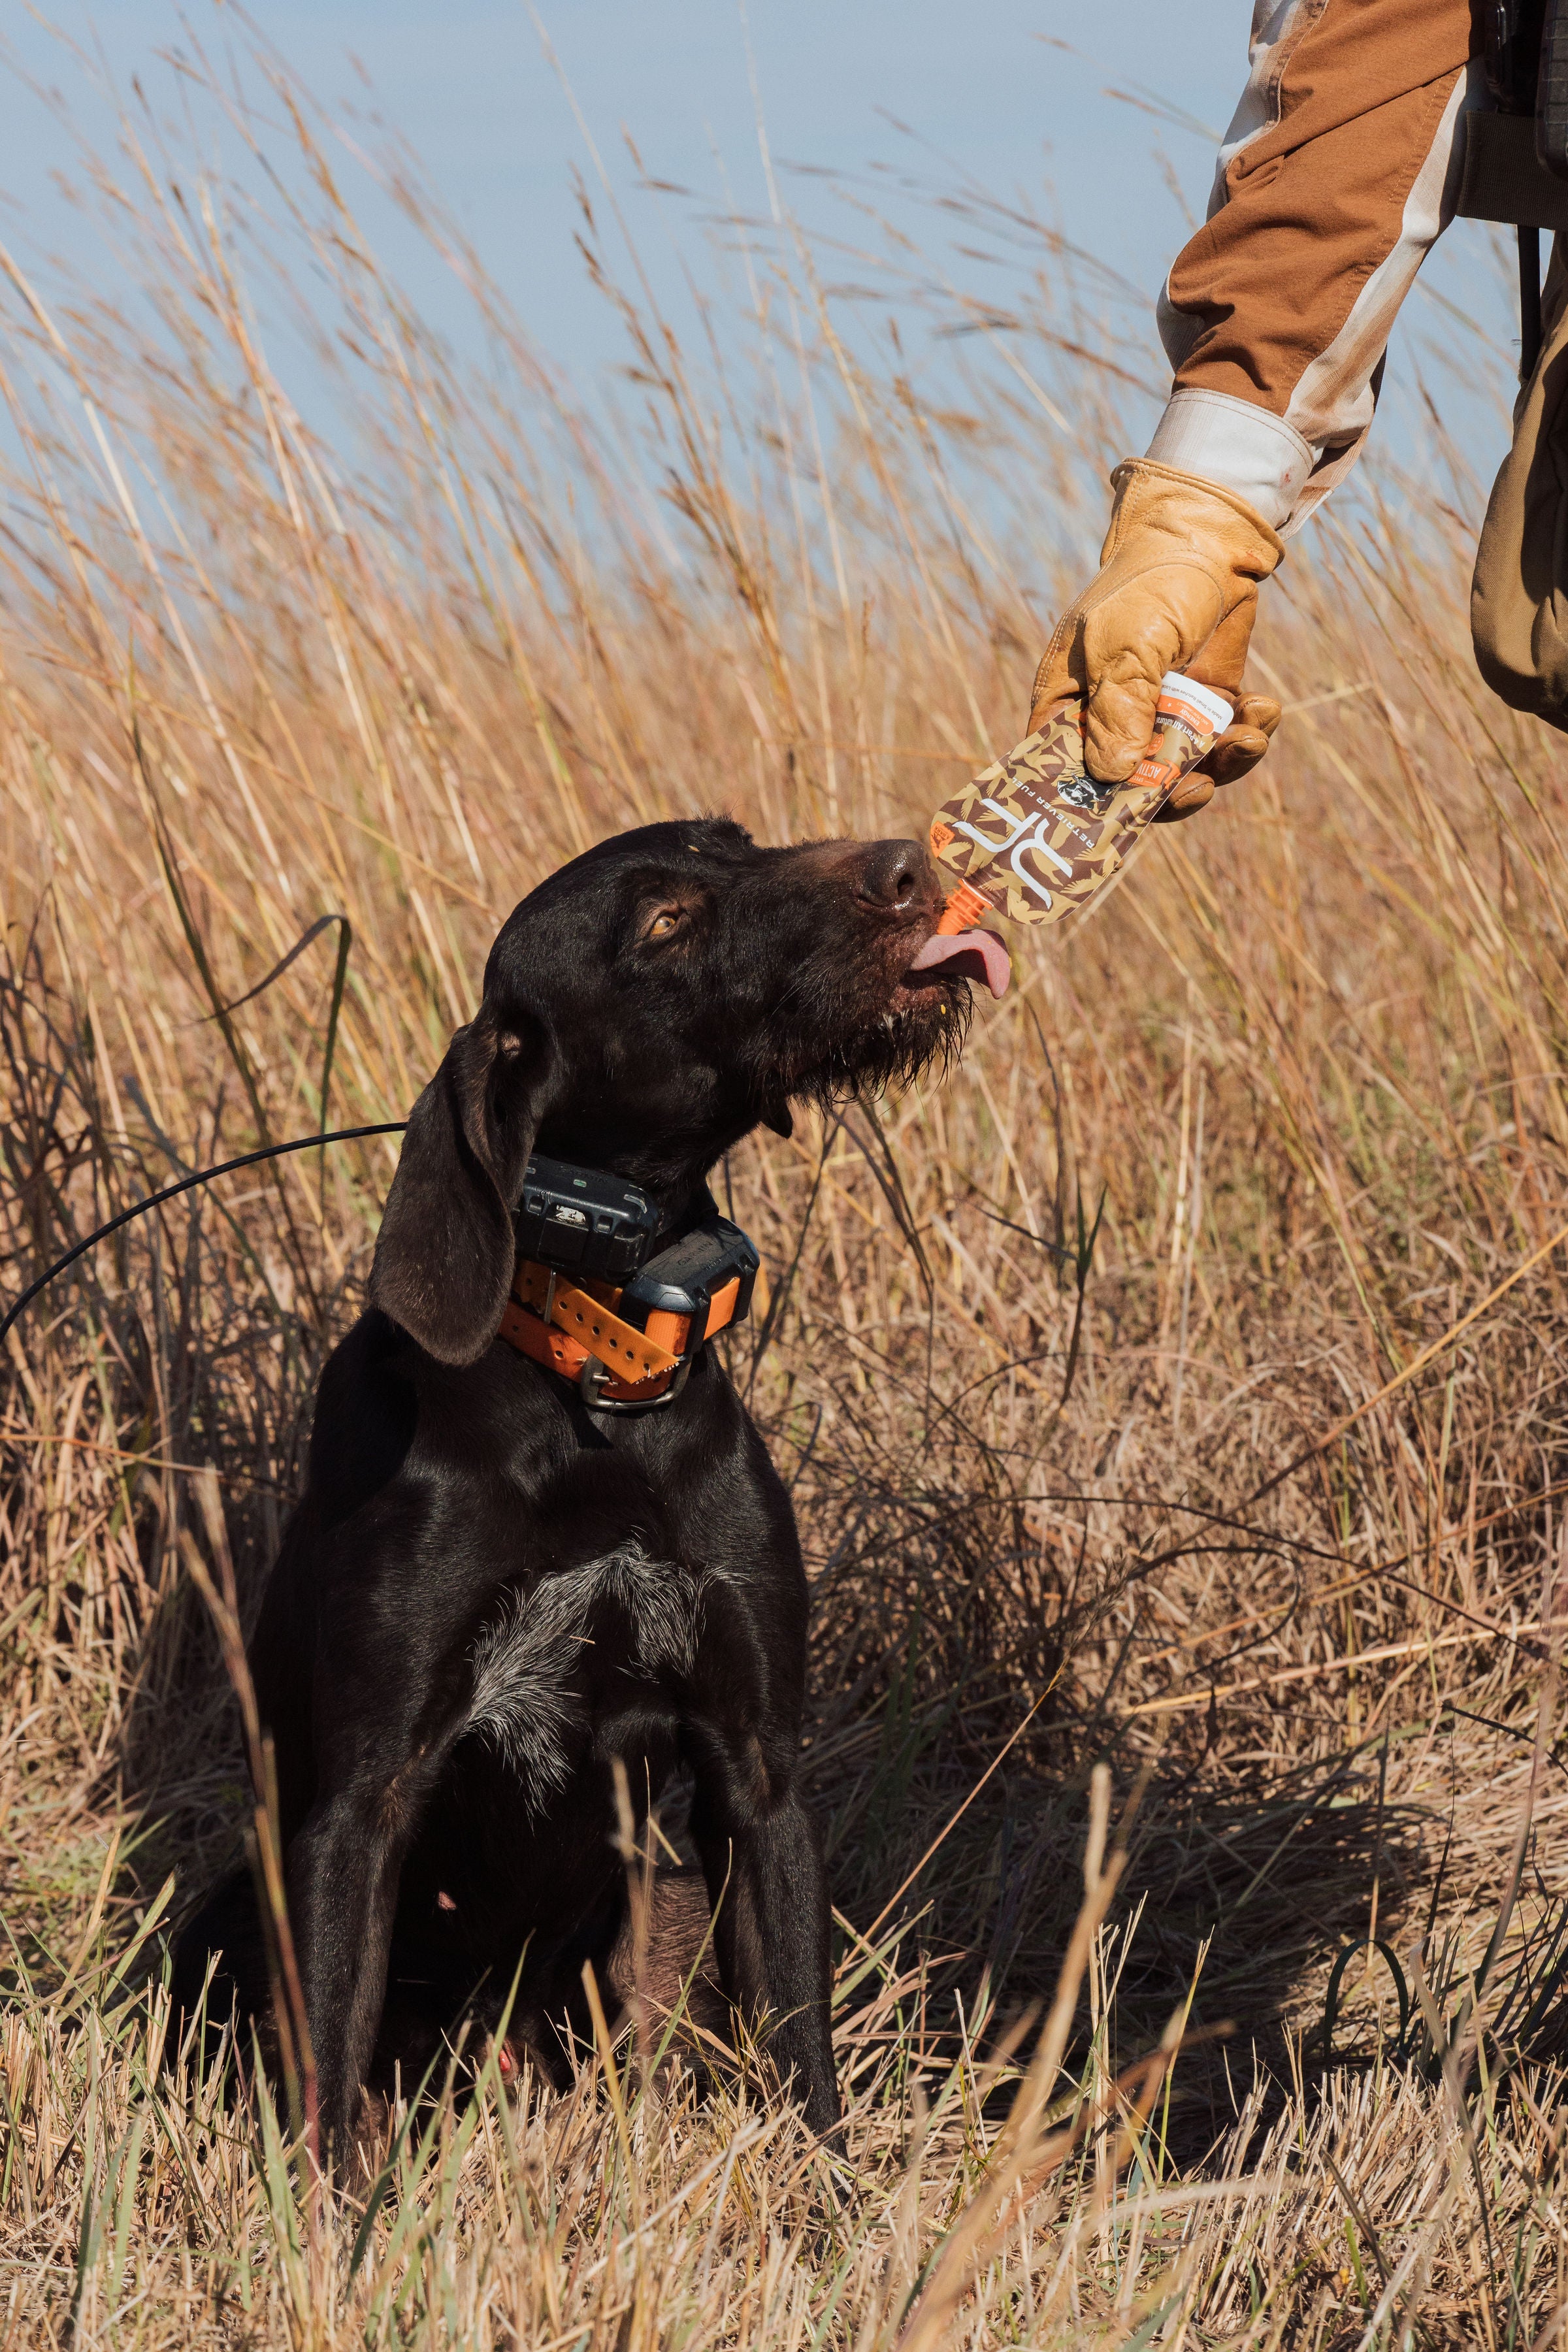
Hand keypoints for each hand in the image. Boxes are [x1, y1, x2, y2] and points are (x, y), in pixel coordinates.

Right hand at [1028, 458, 1283, 786]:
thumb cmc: (1150, 585)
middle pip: (1130, 786)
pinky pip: (1226, 741)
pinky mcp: (1207, 703)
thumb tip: (1115, 777)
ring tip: (1250, 740)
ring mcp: (1161, 713)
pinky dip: (1250, 734)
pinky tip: (1266, 709)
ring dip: (1223, 766)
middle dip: (1170, 794)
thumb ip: (1121, 710)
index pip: (1063, 773)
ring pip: (1188, 770)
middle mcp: (1111, 718)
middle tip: (1198, 788)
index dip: (1087, 805)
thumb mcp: (1128, 646)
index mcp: (1069, 706)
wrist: (1212, 536)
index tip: (1122, 821)